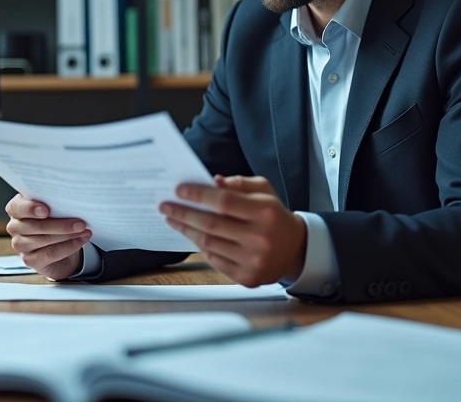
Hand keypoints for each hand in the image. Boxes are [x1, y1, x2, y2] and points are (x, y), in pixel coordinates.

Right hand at [5, 194, 91, 280]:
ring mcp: (20, 245)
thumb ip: (54, 202)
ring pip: (45, 240)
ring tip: (84, 231)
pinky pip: (51, 254)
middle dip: (61, 224)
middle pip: (36, 226)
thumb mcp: (52, 207)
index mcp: (16, 209)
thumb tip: (71, 199)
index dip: (31, 208)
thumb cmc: (54, 219)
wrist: (59, 244)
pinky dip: (69, 247)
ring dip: (68, 235)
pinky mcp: (30, 260)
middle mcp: (14, 227)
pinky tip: (80, 241)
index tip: (46, 210)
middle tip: (80, 223)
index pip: (17, 207)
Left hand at [160, 175, 306, 287]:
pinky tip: (193, 236)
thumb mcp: (264, 191)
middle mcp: (260, 238)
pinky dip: (200, 247)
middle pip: (211, 224)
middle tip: (165, 206)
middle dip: (183, 213)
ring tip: (173, 220)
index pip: (223, 202)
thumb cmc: (274, 216)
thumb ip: (238, 184)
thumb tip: (213, 182)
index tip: (179, 190)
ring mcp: (253, 261)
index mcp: (265, 212)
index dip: (198, 195)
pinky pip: (214, 260)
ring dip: (186, 230)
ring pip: (208, 243)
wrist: (295, 249)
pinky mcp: (247, 278)